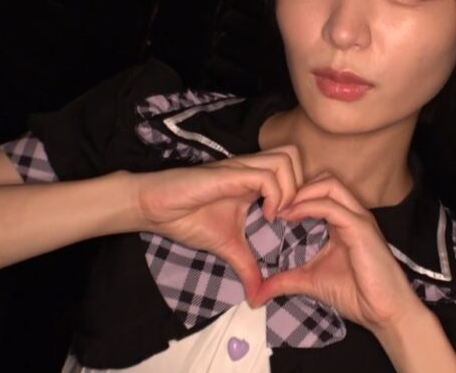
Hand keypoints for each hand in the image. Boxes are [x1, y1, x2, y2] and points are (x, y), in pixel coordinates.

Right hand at [132, 144, 303, 299]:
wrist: (155, 208)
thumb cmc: (188, 219)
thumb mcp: (227, 247)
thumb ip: (247, 267)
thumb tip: (256, 299)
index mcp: (254, 181)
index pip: (294, 170)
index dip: (300, 193)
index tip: (291, 221)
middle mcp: (252, 169)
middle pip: (295, 156)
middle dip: (301, 186)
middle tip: (289, 214)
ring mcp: (242, 168)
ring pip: (287, 159)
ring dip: (290, 189)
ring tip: (276, 214)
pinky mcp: (230, 173)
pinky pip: (266, 176)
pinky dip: (274, 195)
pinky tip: (264, 215)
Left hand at [249, 172, 423, 334]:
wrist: (383, 311)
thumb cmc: (356, 294)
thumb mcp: (311, 282)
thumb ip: (285, 280)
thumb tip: (256, 293)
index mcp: (343, 220)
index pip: (320, 190)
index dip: (295, 194)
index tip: (271, 209)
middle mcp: (353, 214)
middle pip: (325, 179)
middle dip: (297, 186)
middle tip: (275, 205)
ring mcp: (358, 218)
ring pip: (329, 184)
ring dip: (301, 192)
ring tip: (281, 209)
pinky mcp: (361, 229)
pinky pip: (332, 206)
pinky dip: (308, 206)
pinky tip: (290, 216)